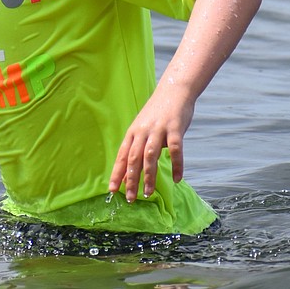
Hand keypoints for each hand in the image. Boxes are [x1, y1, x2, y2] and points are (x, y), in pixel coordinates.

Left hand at [108, 87, 193, 201]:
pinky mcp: (174, 129)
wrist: (173, 92)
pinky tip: (177, 179)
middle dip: (130, 179)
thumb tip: (133, 170)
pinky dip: (176, 165)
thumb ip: (138, 147)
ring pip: (150, 156)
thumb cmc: (158, 114)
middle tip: (130, 198)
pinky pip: (175, 150)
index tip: (112, 189)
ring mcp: (158, 130)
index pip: (121, 156)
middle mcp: (142, 132)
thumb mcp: (143, 129)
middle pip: (133, 158)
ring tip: (149, 193)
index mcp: (132, 133)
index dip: (117, 173)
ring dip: (149, 176)